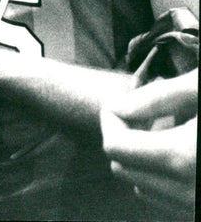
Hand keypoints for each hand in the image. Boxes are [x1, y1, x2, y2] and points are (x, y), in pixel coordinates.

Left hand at [100, 71, 196, 216]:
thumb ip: (158, 97)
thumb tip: (118, 108)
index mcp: (183, 158)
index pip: (115, 147)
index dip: (113, 118)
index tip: (130, 103)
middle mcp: (189, 193)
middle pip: (122, 167)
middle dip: (126, 137)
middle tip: (150, 115)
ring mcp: (196, 208)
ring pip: (140, 187)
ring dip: (142, 160)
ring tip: (171, 134)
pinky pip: (165, 201)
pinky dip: (161, 178)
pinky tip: (183, 154)